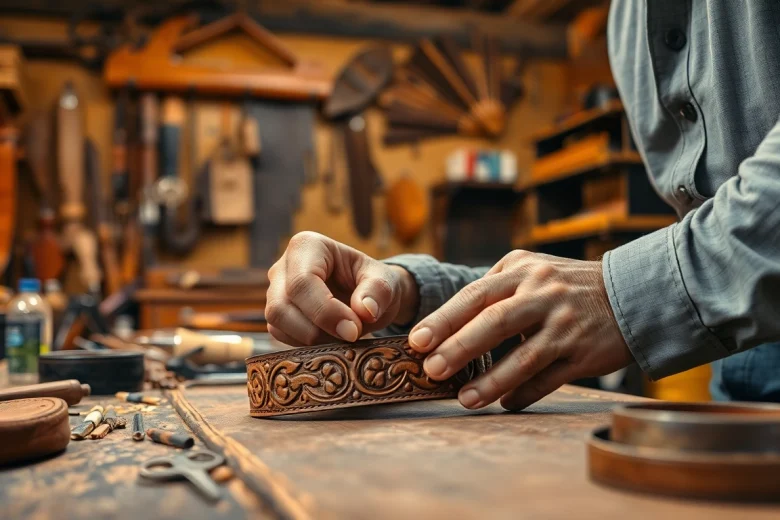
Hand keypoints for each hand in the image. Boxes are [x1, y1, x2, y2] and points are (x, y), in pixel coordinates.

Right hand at [265, 232, 418, 344]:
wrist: (367, 297)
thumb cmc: (372, 283)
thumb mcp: (385, 281)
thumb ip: (378, 292)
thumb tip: (365, 311)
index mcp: (308, 246)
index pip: (303, 282)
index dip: (326, 312)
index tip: (353, 330)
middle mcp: (283, 266)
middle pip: (281, 306)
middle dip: (316, 330)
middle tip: (350, 336)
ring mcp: (274, 290)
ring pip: (277, 323)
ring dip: (311, 339)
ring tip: (342, 336)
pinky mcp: (275, 314)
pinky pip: (280, 334)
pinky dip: (305, 344)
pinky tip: (329, 338)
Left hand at [408, 250, 632, 410]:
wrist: (632, 292)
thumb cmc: (567, 285)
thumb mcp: (531, 269)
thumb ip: (494, 286)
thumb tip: (446, 321)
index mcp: (522, 271)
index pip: (475, 294)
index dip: (444, 319)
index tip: (417, 341)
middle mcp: (544, 293)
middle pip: (495, 321)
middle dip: (459, 348)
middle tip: (432, 370)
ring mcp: (566, 324)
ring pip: (524, 356)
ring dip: (491, 381)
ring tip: (464, 399)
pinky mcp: (585, 352)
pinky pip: (550, 378)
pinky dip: (525, 393)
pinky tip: (504, 404)